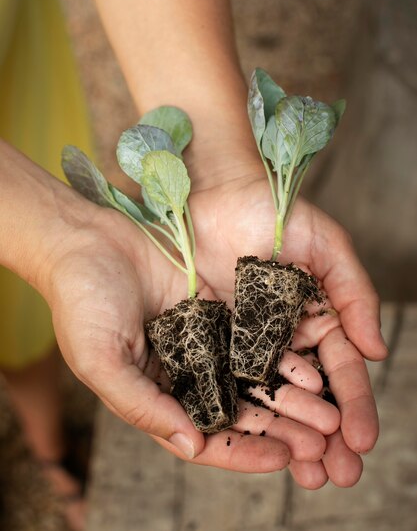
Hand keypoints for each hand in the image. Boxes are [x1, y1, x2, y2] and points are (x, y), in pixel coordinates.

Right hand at [43, 200, 323, 472]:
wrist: (88, 237)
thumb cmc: (80, 299)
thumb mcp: (100, 360)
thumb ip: (141, 406)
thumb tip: (191, 444)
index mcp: (155, 394)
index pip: (204, 436)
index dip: (243, 452)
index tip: (282, 460)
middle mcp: (184, 371)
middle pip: (238, 411)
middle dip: (279, 429)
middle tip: (321, 442)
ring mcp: (202, 338)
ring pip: (253, 376)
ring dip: (289, 397)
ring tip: (327, 411)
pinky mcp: (215, 306)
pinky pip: (253, 334)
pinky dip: (279, 352)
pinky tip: (310, 363)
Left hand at [189, 169, 387, 485]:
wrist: (213, 193)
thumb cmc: (273, 211)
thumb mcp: (326, 245)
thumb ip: (355, 292)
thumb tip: (378, 351)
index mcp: (316, 315)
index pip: (341, 370)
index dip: (355, 406)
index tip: (362, 442)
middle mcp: (283, 335)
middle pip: (311, 394)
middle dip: (328, 437)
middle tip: (340, 476)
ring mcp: (246, 340)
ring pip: (274, 396)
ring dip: (292, 436)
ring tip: (307, 475)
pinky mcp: (210, 338)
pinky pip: (229, 380)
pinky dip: (246, 413)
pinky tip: (258, 443)